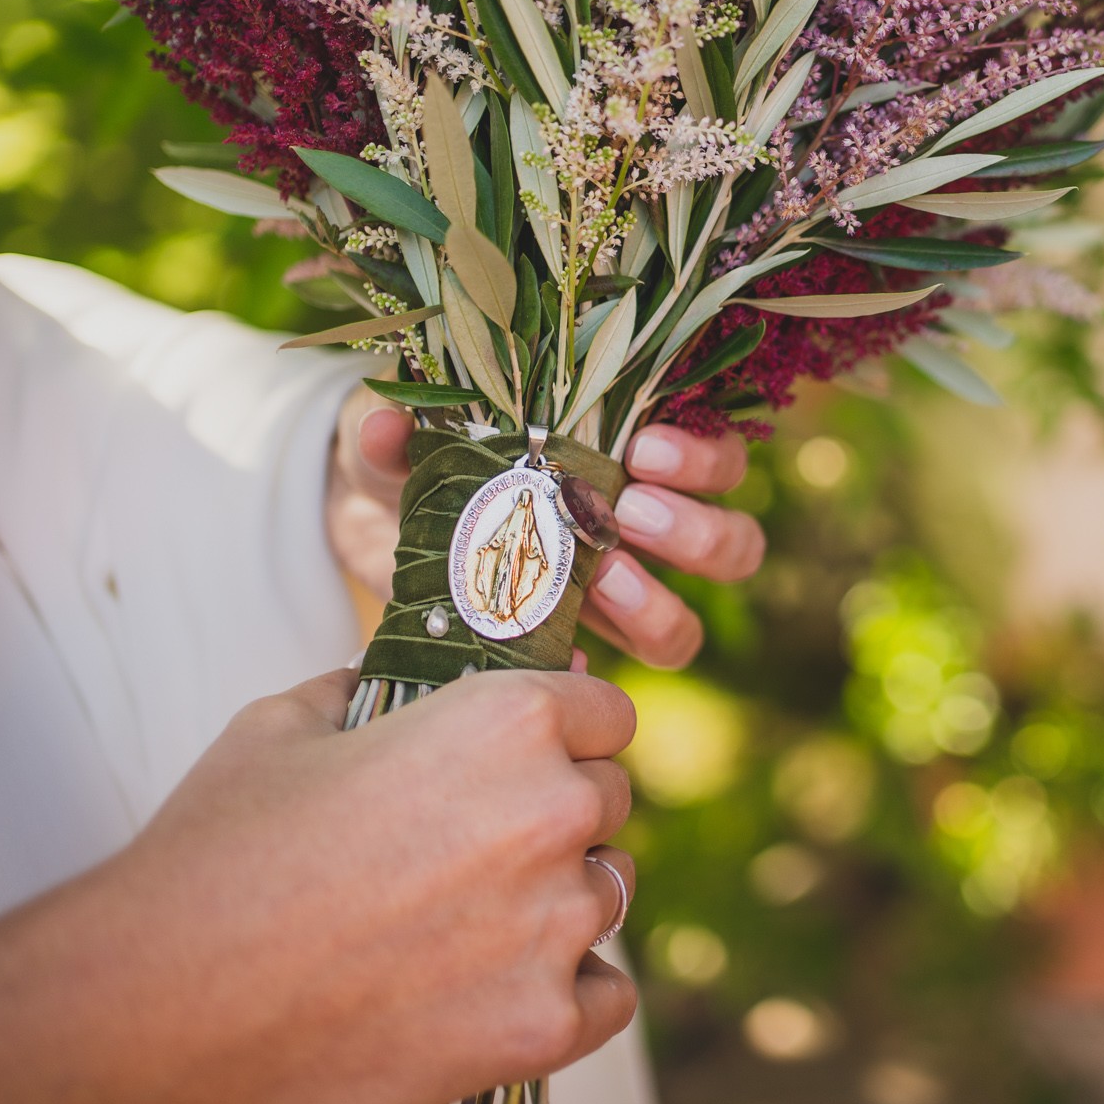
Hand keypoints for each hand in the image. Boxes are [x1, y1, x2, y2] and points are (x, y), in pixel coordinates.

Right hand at [0, 668, 638, 1103]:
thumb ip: (366, 692)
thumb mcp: (284, 729)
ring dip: (562, 899)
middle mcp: (552, 813)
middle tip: (477, 848)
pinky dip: (568, 992)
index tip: (543, 755)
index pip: (607, 713)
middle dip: (558, 816)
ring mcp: (556, 924)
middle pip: (611, 801)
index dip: (571, 732)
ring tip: (470, 920)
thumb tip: (393, 682)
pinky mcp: (544, 1023)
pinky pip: (609, 992)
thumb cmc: (217, 862)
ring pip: (610, 891)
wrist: (160, 1007)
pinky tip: (500, 986)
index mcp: (507, 723)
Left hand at [327, 389, 765, 668]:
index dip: (702, 459)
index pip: (715, 459)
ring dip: (659, 608)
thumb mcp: (406, 425)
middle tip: (626, 513)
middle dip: (692, 533)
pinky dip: (580, 671)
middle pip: (730, 545)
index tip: (643, 450)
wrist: (373, 524)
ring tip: (603, 584)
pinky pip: (602, 678)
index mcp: (629, 460)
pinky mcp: (564, 649)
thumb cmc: (418, 453)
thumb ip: (396, 427)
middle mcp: (639, 531)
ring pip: (686, 623)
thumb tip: (387, 429)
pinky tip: (550, 656)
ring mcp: (609, 597)